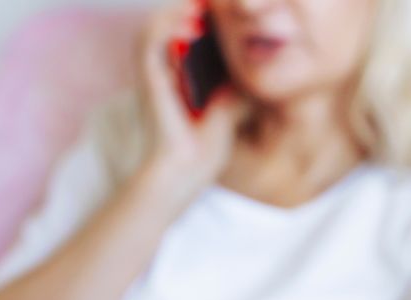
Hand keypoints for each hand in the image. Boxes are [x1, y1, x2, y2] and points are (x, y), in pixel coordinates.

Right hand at [134, 0, 246, 206]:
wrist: (186, 172)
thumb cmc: (206, 147)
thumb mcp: (232, 106)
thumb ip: (239, 82)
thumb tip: (263, 66)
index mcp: (179, 71)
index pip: (188, 28)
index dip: (205, 13)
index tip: (227, 4)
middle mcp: (162, 66)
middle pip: (172, 19)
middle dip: (193, 6)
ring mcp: (153, 71)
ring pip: (157, 22)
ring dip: (179, 9)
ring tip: (204, 3)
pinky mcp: (147, 79)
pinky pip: (151, 40)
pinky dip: (168, 25)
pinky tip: (193, 23)